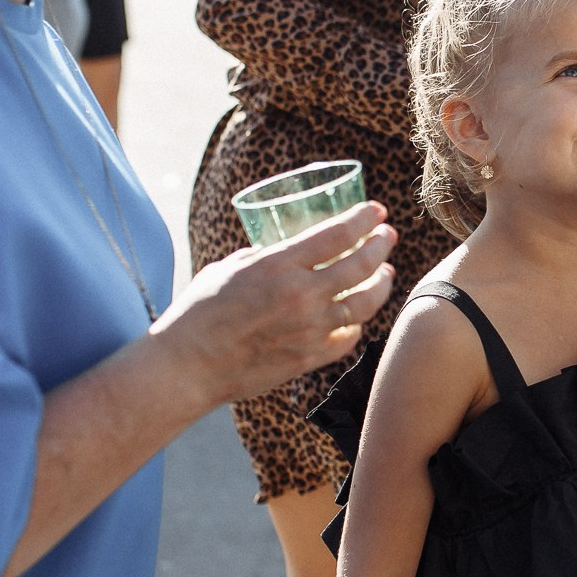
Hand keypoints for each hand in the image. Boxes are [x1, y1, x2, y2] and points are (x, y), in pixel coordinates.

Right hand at [154, 202, 396, 405]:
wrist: (188, 366)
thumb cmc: (199, 312)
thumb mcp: (231, 268)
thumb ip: (265, 258)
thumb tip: (286, 251)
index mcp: (279, 266)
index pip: (338, 234)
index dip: (363, 219)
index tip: (376, 210)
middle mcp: (302, 296)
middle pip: (361, 265)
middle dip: (381, 245)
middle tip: (387, 236)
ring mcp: (309, 330)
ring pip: (365, 303)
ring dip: (381, 284)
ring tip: (385, 272)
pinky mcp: (309, 358)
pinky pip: (347, 338)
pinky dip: (356, 325)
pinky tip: (357, 316)